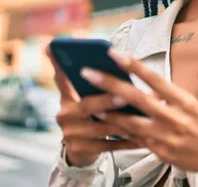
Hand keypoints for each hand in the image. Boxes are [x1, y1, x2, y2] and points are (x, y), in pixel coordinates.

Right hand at [46, 48, 141, 166]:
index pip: (62, 78)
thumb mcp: (83, 97)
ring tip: (143, 117)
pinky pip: (108, 146)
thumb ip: (91, 79)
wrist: (81, 150)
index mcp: (67, 98)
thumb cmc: (91, 115)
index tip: (53, 46)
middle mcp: (64, 115)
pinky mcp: (81, 151)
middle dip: (106, 100)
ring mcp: (71, 135)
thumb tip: (91, 53)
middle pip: (86, 106)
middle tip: (125, 96)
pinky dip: (127, 142)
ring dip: (124, 123)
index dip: (58, 63)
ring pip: (101, 128)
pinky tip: (144, 138)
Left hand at [79, 50, 197, 177]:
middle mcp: (173, 117)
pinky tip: (107, 126)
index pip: (155, 79)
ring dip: (109, 113)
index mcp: (183, 100)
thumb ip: (168, 96)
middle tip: (89, 73)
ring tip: (91, 104)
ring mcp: (165, 136)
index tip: (115, 53)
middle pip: (137, 98)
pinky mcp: (160, 152)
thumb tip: (142, 87)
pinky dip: (121, 132)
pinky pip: (135, 140)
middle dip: (110, 84)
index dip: (134, 66)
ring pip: (130, 123)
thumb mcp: (191, 104)